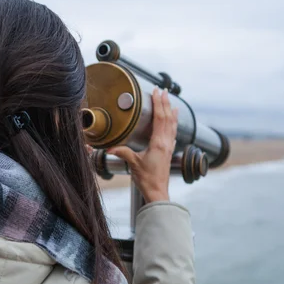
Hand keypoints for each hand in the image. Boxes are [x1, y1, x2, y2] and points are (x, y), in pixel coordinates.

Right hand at [107, 87, 177, 202]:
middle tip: (164, 91)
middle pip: (168, 118)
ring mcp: (169, 147)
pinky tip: (173, 122)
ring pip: (173, 125)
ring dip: (171, 112)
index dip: (159, 104)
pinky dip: (173, 124)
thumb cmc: (147, 179)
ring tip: (171, 101)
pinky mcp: (169, 152)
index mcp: (159, 143)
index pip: (160, 118)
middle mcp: (167, 143)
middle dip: (166, 103)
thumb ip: (123, 152)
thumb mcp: (133, 164)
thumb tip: (110, 147)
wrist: (157, 192)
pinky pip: (173, 133)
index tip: (157, 92)